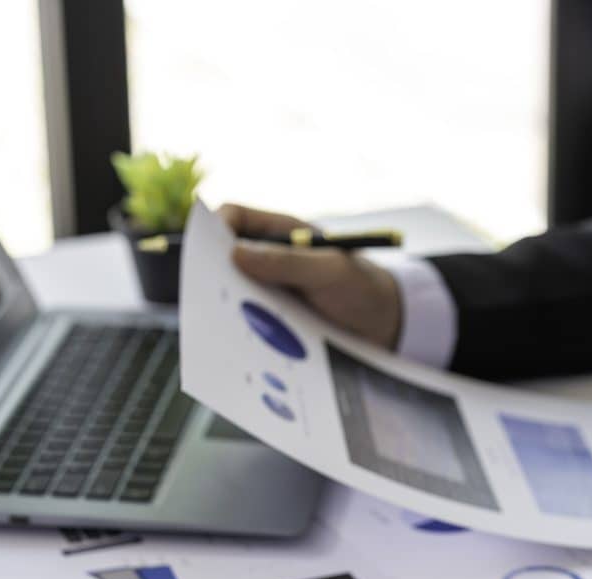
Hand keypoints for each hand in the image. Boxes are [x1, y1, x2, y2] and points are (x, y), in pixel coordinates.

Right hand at [218, 203, 401, 348]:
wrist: (385, 328)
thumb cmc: (362, 287)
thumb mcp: (330, 271)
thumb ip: (288, 262)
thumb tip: (236, 255)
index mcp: (281, 233)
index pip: (234, 218)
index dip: (215, 228)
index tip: (206, 253)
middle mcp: (270, 260)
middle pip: (226, 259)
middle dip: (214, 275)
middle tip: (208, 297)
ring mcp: (270, 291)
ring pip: (234, 295)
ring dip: (228, 310)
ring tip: (224, 328)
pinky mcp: (274, 321)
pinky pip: (249, 324)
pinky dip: (244, 333)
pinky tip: (243, 347)